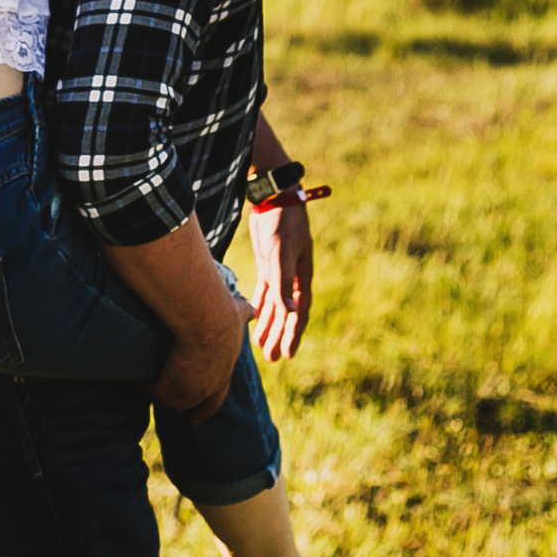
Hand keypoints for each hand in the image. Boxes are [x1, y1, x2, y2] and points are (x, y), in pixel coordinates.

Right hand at [147, 303, 253, 421]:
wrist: (207, 320)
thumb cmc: (222, 314)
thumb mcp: (237, 315)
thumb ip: (243, 315)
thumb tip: (252, 311)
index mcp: (224, 373)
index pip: (217, 395)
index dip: (207, 404)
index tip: (198, 416)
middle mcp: (209, 387)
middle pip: (194, 403)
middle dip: (184, 406)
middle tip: (170, 406)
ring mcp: (190, 392)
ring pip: (171, 400)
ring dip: (162, 394)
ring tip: (147, 385)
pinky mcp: (170, 388)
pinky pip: (154, 391)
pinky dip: (147, 386)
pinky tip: (138, 379)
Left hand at [247, 195, 313, 360]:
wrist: (274, 197)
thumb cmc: (282, 224)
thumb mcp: (281, 254)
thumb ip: (284, 283)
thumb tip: (290, 311)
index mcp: (302, 277)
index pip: (299, 313)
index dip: (294, 334)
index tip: (288, 355)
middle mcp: (293, 277)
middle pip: (287, 313)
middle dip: (280, 335)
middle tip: (272, 358)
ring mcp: (281, 271)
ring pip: (275, 305)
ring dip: (269, 325)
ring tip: (261, 346)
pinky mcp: (268, 263)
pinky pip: (265, 291)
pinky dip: (261, 306)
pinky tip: (254, 320)